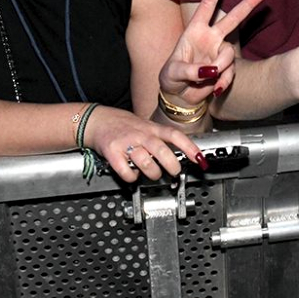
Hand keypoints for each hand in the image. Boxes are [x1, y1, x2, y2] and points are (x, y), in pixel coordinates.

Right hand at [83, 105, 201, 183]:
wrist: (98, 120)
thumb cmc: (125, 126)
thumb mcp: (146, 126)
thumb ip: (161, 138)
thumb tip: (183, 152)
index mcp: (152, 128)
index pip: (175, 135)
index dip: (189, 147)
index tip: (200, 159)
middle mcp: (141, 135)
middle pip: (162, 151)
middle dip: (172, 165)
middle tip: (174, 172)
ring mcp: (126, 143)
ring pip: (146, 163)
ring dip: (153, 173)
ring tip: (153, 174)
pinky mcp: (112, 153)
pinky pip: (126, 171)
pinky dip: (132, 177)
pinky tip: (133, 174)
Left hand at [160, 0, 270, 106]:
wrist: (179, 96)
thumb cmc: (172, 78)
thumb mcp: (173, 73)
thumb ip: (191, 70)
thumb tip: (211, 70)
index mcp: (195, 30)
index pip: (207, 4)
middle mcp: (210, 38)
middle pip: (233, 17)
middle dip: (249, 3)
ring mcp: (219, 52)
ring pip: (229, 55)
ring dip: (219, 69)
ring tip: (204, 80)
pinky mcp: (225, 68)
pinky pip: (230, 72)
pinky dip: (222, 81)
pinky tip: (213, 88)